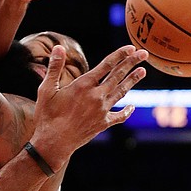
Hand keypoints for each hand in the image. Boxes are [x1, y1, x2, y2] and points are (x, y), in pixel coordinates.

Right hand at [30, 44, 147, 168]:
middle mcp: (96, 96)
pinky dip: (127, 111)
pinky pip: (119, 116)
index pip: (106, 65)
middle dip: (132, 63)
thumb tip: (58, 47)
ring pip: (121, 92)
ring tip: (142, 71)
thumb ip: (54, 67)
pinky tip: (132, 107)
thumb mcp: (46, 89)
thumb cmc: (47, 116)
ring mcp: (102, 110)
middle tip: (143, 53)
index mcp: (83, 85)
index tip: (130, 48)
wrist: (54, 143)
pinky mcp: (103, 124)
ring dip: (132, 80)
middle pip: (117, 75)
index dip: (119, 55)